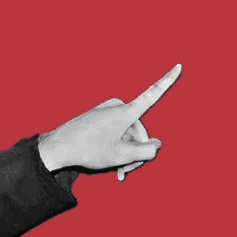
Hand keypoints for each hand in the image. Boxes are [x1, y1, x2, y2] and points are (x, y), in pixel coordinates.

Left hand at [38, 64, 182, 176]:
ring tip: (117, 170)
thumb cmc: (89, 150)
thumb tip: (156, 145)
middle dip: (137, 149)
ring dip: (126, 152)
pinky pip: (115, 132)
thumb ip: (147, 151)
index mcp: (126, 112)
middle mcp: (117, 108)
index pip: (153, 94)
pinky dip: (116, 147)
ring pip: (127, 133)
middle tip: (127, 170)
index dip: (168, 81)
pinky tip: (110, 161)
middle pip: (139, 129)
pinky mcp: (96, 119)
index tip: (179, 66)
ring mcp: (105, 112)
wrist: (56, 148)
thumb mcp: (123, 156)